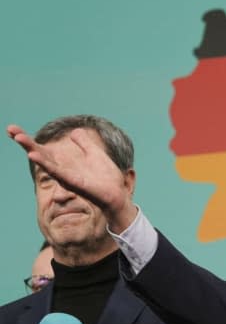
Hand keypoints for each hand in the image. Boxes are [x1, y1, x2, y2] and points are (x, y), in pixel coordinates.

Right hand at [7, 125, 137, 232]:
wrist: (117, 193)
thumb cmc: (106, 177)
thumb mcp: (95, 154)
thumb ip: (85, 143)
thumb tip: (75, 131)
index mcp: (65, 163)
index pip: (43, 150)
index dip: (29, 141)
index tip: (13, 130)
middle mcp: (62, 170)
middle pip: (39, 154)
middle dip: (25, 142)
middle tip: (10, 129)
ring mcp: (66, 177)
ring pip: (45, 162)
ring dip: (32, 149)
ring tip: (19, 138)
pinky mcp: (74, 183)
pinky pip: (57, 172)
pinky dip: (45, 164)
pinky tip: (34, 156)